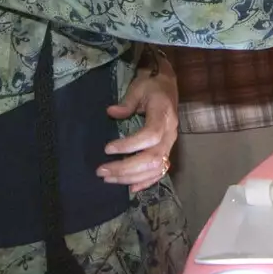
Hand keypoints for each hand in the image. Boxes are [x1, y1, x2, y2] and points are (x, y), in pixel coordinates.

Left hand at [98, 55, 177, 194]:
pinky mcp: (167, 151)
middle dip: (126, 167)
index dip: (129, 145)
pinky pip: (160, 171)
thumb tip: (111, 113)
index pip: (150, 135)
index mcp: (164, 115)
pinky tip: (131, 188)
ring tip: (109, 178)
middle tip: (102, 171)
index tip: (108, 149)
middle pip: (152, 157)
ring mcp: (171, 144)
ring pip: (155, 168)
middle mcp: (170, 133)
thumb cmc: (151, 86)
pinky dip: (146, 181)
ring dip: (131, 177)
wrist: (167, 86)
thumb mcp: (138, 88)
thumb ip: (126, 102)